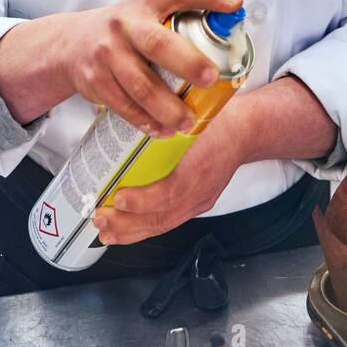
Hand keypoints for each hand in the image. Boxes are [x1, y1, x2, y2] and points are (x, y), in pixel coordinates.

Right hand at [61, 0, 243, 136]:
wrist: (70, 44)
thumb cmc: (125, 29)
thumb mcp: (148, 12)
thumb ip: (181, 17)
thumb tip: (230, 30)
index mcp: (147, 2)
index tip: (235, 1)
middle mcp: (125, 24)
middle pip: (157, 44)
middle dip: (187, 62)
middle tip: (211, 78)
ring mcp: (107, 53)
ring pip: (140, 84)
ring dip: (168, 107)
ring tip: (189, 121)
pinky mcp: (95, 80)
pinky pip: (124, 105)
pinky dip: (145, 121)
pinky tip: (162, 130)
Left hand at [91, 110, 242, 244]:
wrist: (247, 132)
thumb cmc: (218, 119)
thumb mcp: (191, 113)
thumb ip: (162, 119)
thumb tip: (121, 113)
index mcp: (201, 163)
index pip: (171, 191)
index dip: (143, 200)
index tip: (118, 197)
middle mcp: (202, 188)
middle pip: (163, 216)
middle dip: (127, 223)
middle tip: (100, 218)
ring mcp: (201, 200)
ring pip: (164, 225)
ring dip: (132, 232)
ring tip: (106, 233)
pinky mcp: (199, 205)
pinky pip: (170, 223)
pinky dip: (145, 229)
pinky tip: (126, 232)